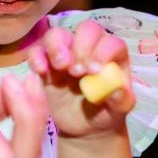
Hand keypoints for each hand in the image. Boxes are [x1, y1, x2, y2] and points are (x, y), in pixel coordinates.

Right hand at [27, 21, 134, 138]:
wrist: (83, 127)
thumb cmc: (105, 112)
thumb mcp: (118, 110)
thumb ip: (121, 99)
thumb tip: (118, 90)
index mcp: (112, 55)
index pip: (111, 42)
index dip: (103, 52)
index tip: (94, 71)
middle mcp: (89, 48)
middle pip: (86, 30)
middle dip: (81, 47)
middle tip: (77, 72)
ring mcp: (65, 53)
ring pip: (58, 34)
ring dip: (58, 47)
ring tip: (61, 67)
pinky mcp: (45, 63)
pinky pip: (36, 51)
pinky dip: (37, 57)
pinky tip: (42, 71)